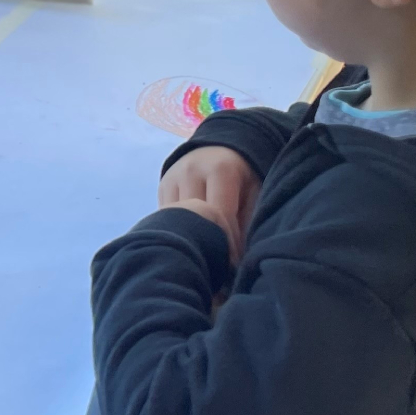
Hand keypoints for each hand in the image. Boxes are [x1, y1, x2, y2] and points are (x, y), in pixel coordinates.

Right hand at [159, 145, 258, 259]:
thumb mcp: (253, 190)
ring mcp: (172, 178)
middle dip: (207, 242)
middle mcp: (190, 172)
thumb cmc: (242, 174)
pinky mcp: (162, 188)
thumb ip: (248, 218)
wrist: (216, 149)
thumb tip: (241, 256)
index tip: (234, 264)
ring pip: (176, 219)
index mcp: (219, 170)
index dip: (228, 242)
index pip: (220, 214)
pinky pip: (166, 217)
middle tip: (218, 265)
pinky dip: (179, 231)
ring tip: (203, 256)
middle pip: (195, 217)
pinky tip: (190, 241)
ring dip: (189, 238)